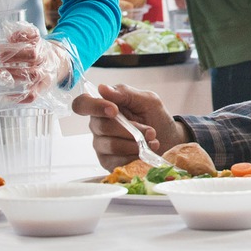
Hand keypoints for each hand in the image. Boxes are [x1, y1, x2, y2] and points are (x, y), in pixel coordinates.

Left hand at [0, 18, 77, 105]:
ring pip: (33, 75)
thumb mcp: (29, 39)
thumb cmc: (37, 50)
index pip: (26, 40)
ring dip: (14, 75)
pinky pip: (33, 95)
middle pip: (31, 56)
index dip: (9, 43)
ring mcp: (44, 74)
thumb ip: (16, 36)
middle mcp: (44, 58)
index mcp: (39, 43)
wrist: (58, 62)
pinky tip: (6, 97)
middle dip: (7, 56)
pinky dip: (20, 98)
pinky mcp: (43, 88)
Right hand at [72, 82, 188, 170]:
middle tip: (150, 131)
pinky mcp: (108, 162)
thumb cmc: (154, 116)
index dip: (94, 107)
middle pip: (102, 127)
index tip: (114, 110)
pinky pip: (117, 161)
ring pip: (111, 145)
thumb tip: (102, 88)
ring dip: (135, 144)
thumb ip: (125, 93)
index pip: (82, 104)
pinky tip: (145, 152)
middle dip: (130, 129)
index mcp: (103, 106)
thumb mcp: (146, 100)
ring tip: (151, 141)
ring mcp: (101, 145)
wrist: (168, 139)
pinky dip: (134, 156)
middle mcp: (98, 126)